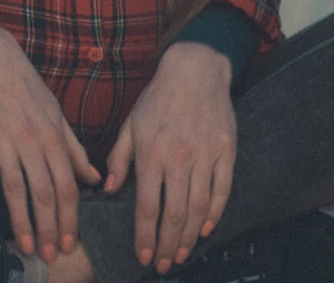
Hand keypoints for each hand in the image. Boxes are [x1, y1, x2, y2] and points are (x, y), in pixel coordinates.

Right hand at [0, 21, 103, 262]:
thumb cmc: (26, 87)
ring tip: (25, 246)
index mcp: (53, 136)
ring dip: (21, 221)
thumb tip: (96, 179)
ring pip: (15, 188)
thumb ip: (75, 149)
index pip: (67, 185)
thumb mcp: (56, 114)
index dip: (70, 217)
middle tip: (49, 254)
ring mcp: (2, 139)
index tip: (69, 242)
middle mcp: (30, 140)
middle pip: (44, 192)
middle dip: (49, 227)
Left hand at [102, 41, 236, 274]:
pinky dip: (215, 213)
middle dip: (167, 245)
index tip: (142, 256)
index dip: (144, 236)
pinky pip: (222, 190)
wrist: (196, 69)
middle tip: (163, 265)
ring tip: (181, 255)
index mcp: (151, 153)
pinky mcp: (226, 150)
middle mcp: (178, 157)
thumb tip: (108, 190)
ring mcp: (205, 154)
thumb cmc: (158, 99)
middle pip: (174, 213)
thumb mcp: (130, 125)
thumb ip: (119, 159)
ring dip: (189, 236)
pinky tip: (205, 230)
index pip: (146, 206)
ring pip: (198, 207)